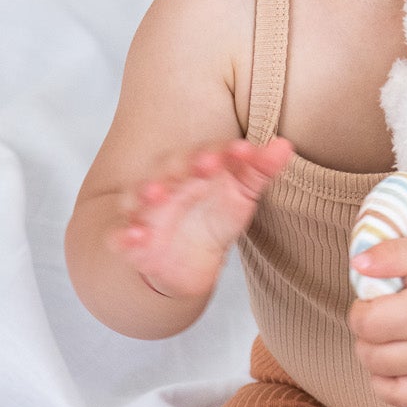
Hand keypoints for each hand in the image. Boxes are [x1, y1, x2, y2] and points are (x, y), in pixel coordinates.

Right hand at [111, 137, 291, 299]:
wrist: (187, 261)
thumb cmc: (213, 216)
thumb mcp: (241, 194)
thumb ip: (260, 170)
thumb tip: (285, 145)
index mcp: (195, 168)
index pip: (207, 153)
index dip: (224, 152)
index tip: (245, 152)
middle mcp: (168, 184)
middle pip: (173, 168)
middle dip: (187, 165)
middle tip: (206, 164)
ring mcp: (147, 211)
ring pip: (140, 197)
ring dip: (148, 193)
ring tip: (157, 193)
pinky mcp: (132, 240)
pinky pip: (121, 235)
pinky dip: (124, 235)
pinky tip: (134, 236)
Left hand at [347, 236, 406, 406]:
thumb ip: (390, 253)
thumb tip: (358, 265)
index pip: (367, 324)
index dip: (360, 311)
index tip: (374, 303)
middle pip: (372, 356)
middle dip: (367, 338)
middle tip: (384, 321)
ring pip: (384, 385)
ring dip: (377, 364)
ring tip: (390, 342)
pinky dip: (396, 392)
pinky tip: (400, 369)